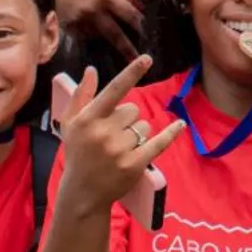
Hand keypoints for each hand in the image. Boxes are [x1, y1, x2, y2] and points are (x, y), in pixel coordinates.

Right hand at [51, 0, 142, 59]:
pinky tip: (93, 32)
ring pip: (97, 35)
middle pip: (115, 35)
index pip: (129, 16)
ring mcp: (77, 19)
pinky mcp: (64, 23)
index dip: (140, 25)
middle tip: (137, 60)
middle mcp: (93, 11)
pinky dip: (89, 33)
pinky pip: (81, 33)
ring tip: (114, 44)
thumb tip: (135, 4)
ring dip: (106, 38)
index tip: (148, 34)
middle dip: (127, 48)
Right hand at [53, 58, 184, 219]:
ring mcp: (120, 150)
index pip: (113, 90)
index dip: (131, 74)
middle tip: (113, 136)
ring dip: (138, 134)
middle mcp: (104, 133)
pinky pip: (158, 143)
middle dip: (127, 119)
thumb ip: (81, 96)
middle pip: (133, 110)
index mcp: (88, 119)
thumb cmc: (78, 153)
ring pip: (144, 126)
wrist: (82, 192)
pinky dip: (170, 134)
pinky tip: (180, 125)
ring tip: (121, 149)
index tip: (147, 59)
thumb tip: (91, 70)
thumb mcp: (71, 124)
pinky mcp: (134, 164)